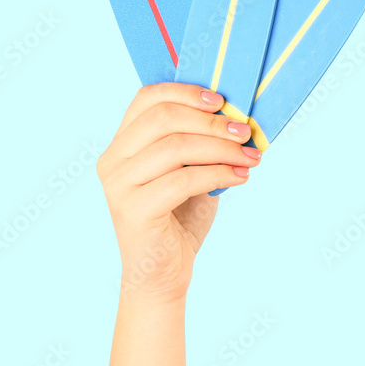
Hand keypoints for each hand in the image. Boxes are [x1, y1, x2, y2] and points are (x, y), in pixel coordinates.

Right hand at [96, 82, 260, 302]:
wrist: (163, 274)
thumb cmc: (180, 218)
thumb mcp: (191, 170)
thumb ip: (200, 142)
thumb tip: (237, 115)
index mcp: (123, 143)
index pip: (147, 98)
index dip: (186, 91)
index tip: (222, 100)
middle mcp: (113, 160)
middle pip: (163, 118)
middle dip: (211, 122)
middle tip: (245, 132)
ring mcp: (119, 185)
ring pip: (176, 147)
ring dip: (222, 149)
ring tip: (251, 157)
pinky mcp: (133, 210)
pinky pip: (183, 180)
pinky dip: (218, 174)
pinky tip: (241, 177)